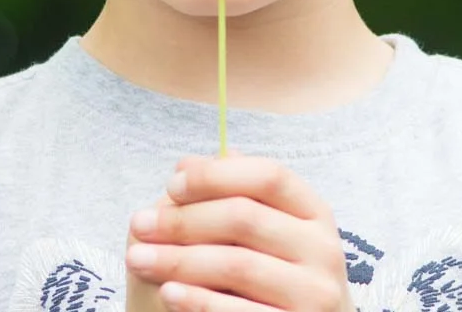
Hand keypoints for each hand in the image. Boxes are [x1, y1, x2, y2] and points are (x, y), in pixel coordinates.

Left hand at [124, 151, 354, 311]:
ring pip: (238, 265)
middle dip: (183, 220)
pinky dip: (199, 300)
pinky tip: (168, 293)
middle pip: (245, 218)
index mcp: (313, 212)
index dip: (216, 175)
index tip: (171, 183)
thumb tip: (186, 164)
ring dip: (178, 260)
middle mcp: (323, 249)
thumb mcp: (261, 228)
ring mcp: (314, 292)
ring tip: (138, 258)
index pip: (268, 176)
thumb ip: (231, 194)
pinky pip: (240, 311)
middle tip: (138, 224)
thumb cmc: (273, 272)